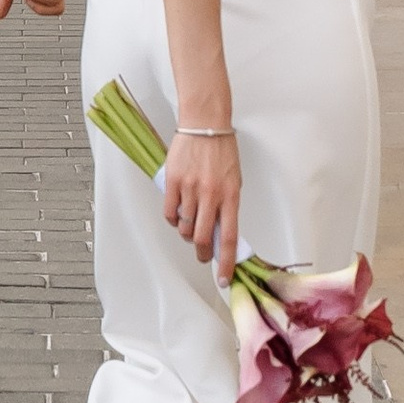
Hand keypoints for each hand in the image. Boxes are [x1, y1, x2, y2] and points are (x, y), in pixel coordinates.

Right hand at [159, 125, 241, 282]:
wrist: (204, 124)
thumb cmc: (222, 151)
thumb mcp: (234, 180)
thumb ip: (228, 206)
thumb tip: (221, 233)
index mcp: (230, 195)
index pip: (229, 237)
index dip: (226, 262)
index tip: (224, 278)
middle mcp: (210, 195)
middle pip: (202, 238)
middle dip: (202, 253)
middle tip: (202, 254)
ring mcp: (190, 188)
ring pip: (184, 227)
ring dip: (186, 232)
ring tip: (190, 223)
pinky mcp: (172, 181)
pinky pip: (169, 212)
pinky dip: (173, 219)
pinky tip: (177, 214)